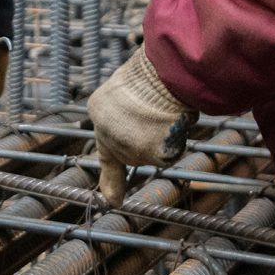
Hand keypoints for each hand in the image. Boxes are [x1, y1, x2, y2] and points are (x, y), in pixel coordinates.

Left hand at [87, 46, 193, 204]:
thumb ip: (128, 115)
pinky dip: (174, 141)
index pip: (107, 153)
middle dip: (147, 143)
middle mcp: (108, 134)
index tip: (113, 201)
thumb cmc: (151, 75)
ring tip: (164, 112)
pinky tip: (171, 121)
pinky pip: (168, 154)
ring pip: (153, 154)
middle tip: (156, 117)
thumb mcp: (129, 92)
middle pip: (134, 154)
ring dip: (162, 138)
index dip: (112, 180)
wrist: (161, 73)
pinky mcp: (149, 154)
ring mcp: (127, 147)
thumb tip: (134, 140)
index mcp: (100, 112)